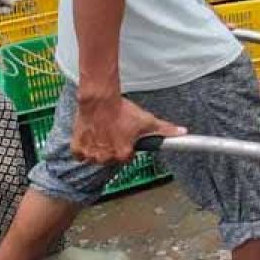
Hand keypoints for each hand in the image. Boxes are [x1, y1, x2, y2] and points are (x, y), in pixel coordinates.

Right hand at [72, 94, 186, 165]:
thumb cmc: (123, 111)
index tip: (125, 138)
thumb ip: (165, 130)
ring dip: (99, 148)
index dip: (127, 147)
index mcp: (123, 154)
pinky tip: (92, 135)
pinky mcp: (77, 148)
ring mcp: (90, 154)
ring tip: (103, 132)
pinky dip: (84, 147)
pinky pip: (80, 154)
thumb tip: (182, 132)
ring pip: (95, 157)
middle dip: (113, 148)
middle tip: (114, 132)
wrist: (100, 101)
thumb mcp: (147, 120)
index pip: (127, 158)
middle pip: (111, 158)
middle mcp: (106, 158)